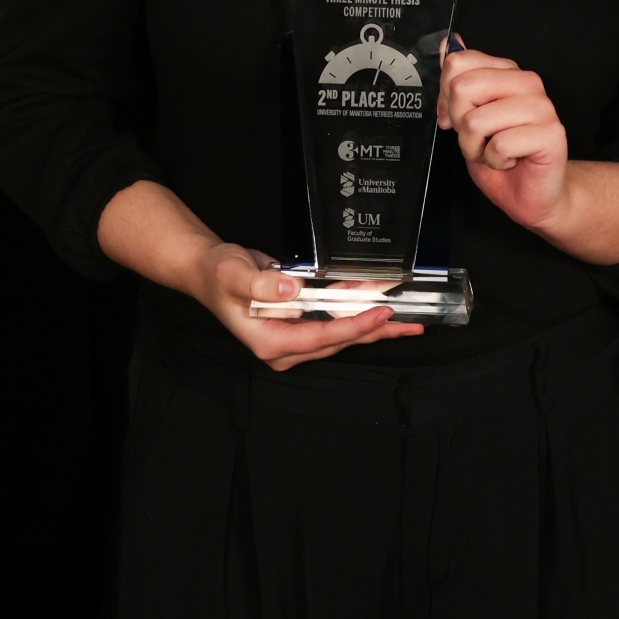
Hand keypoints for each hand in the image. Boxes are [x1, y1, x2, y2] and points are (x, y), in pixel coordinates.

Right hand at [189, 241, 423, 372]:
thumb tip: (292, 288)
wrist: (210, 271)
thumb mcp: (234, 274)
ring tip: (406, 320)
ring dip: (371, 323)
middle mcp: (286, 347)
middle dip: (373, 329)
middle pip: (339, 341)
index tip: (380, 313)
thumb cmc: (218, 274)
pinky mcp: (301, 326)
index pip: (321, 338)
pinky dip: (357, 311)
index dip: (353, 326)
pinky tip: (378, 302)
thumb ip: (260, 282)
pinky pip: (335, 321)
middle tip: (409, 324)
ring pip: (342, 334)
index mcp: (270, 342)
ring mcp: (295, 338)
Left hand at [439, 46, 569, 228]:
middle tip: (479, 139)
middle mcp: (527, 83)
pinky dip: (495, 161)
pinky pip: (499, 145)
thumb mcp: (468, 117)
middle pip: (462, 87)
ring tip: (495, 152)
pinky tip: (511, 161)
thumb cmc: (502, 156)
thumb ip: (458, 81)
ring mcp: (542, 106)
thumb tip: (448, 44)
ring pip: (477, 120)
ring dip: (477, 148)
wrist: (531, 194)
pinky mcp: (551, 133)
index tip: (458, 117)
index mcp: (508, 72)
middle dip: (460, 124)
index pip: (457, 63)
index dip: (446, 97)